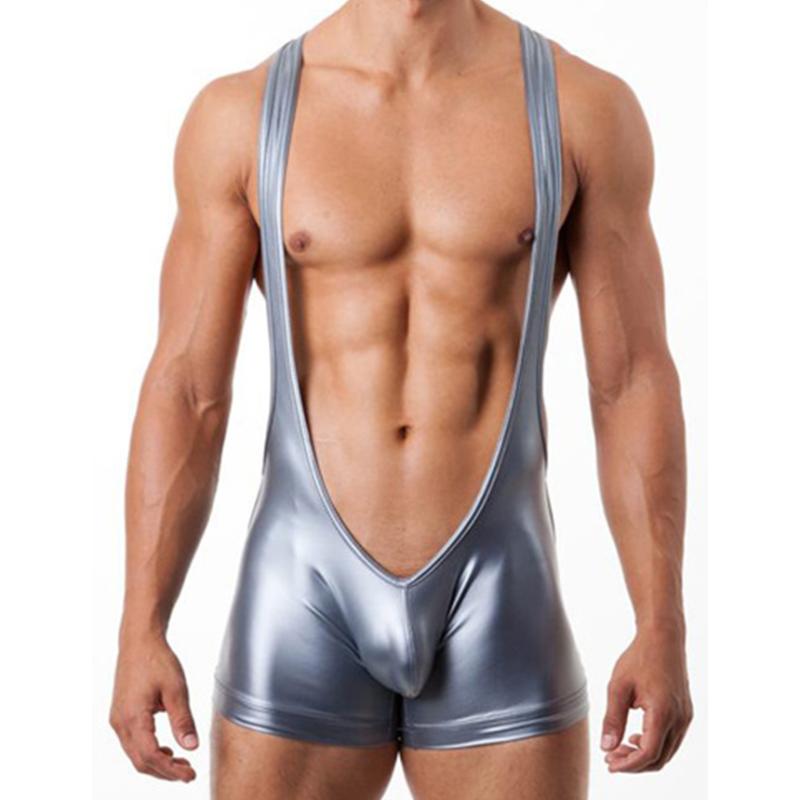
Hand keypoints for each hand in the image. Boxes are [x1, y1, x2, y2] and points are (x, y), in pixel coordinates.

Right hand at [109, 632, 197, 781]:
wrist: (139, 641)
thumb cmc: (157, 660)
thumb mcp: (176, 689)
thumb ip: (183, 720)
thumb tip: (191, 747)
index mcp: (133, 718)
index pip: (151, 756)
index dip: (171, 771)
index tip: (190, 775)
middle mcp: (120, 723)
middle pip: (140, 761)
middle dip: (164, 772)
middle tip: (188, 773)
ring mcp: (117, 720)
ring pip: (135, 754)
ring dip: (157, 763)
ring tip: (180, 764)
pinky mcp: (120, 715)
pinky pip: (132, 742)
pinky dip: (149, 751)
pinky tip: (166, 749)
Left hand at [601, 626, 692, 772]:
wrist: (663, 638)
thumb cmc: (639, 658)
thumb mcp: (618, 687)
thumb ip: (613, 719)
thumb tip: (606, 748)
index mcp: (663, 712)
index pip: (648, 753)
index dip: (629, 765)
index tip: (609, 764)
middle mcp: (679, 719)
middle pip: (659, 758)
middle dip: (634, 764)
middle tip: (610, 759)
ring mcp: (685, 717)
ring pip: (667, 752)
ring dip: (644, 756)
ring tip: (619, 749)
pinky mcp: (685, 713)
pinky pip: (671, 740)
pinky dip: (654, 745)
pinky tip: (635, 738)